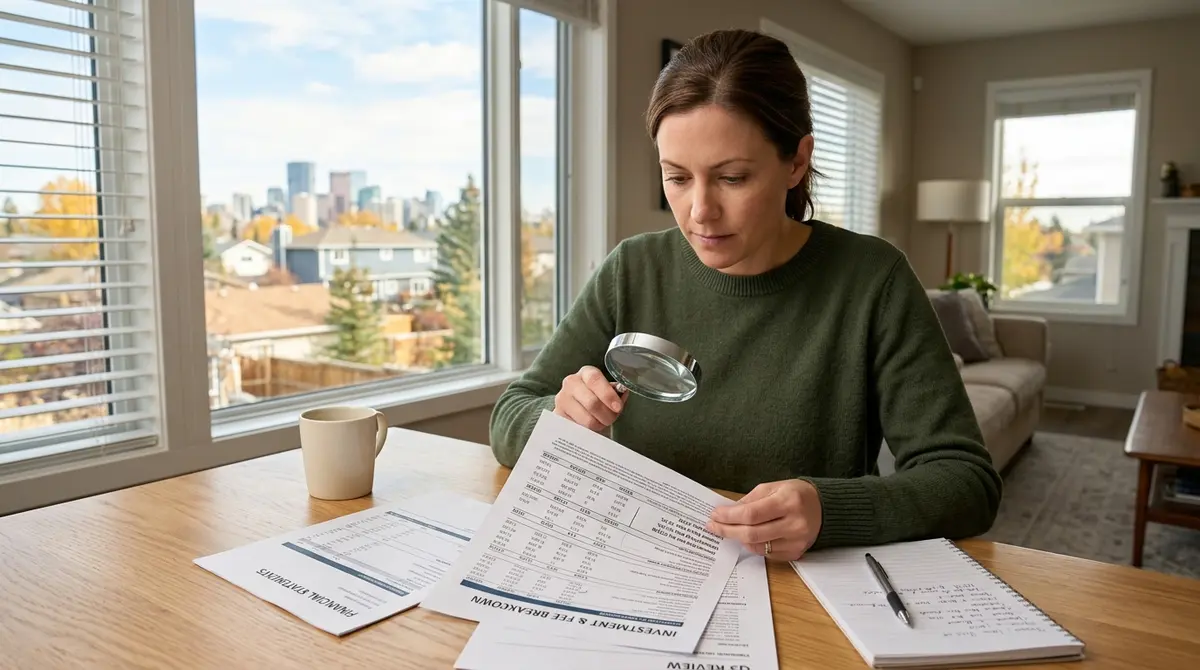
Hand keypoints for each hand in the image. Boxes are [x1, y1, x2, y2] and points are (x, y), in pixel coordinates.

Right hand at [554, 365, 627, 432]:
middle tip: (611, 419)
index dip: (608, 394)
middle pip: (592, 402)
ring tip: (601, 423)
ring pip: (586, 419)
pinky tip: (591, 427)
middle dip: (607, 415)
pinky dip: (588, 431)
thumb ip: (616, 392)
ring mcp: (562, 399)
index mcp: (586, 373)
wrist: (577, 407)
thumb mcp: (607, 391)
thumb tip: (622, 395)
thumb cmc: (597, 397)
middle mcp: (571, 382)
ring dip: (599, 425)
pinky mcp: (558, 415)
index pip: (595, 379)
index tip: (617, 407)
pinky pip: (578, 429)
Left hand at [706, 480, 821, 560]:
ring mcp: (796, 541)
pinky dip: (753, 545)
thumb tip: (728, 512)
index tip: (715, 515)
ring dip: (738, 539)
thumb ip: (750, 500)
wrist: (824, 507)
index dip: (729, 516)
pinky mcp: (796, 552)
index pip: (752, 514)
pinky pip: (766, 553)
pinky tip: (747, 537)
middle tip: (713, 526)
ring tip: (728, 530)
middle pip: (752, 533)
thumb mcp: (773, 487)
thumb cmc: (796, 494)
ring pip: (757, 546)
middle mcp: (794, 524)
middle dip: (728, 530)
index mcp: (788, 502)